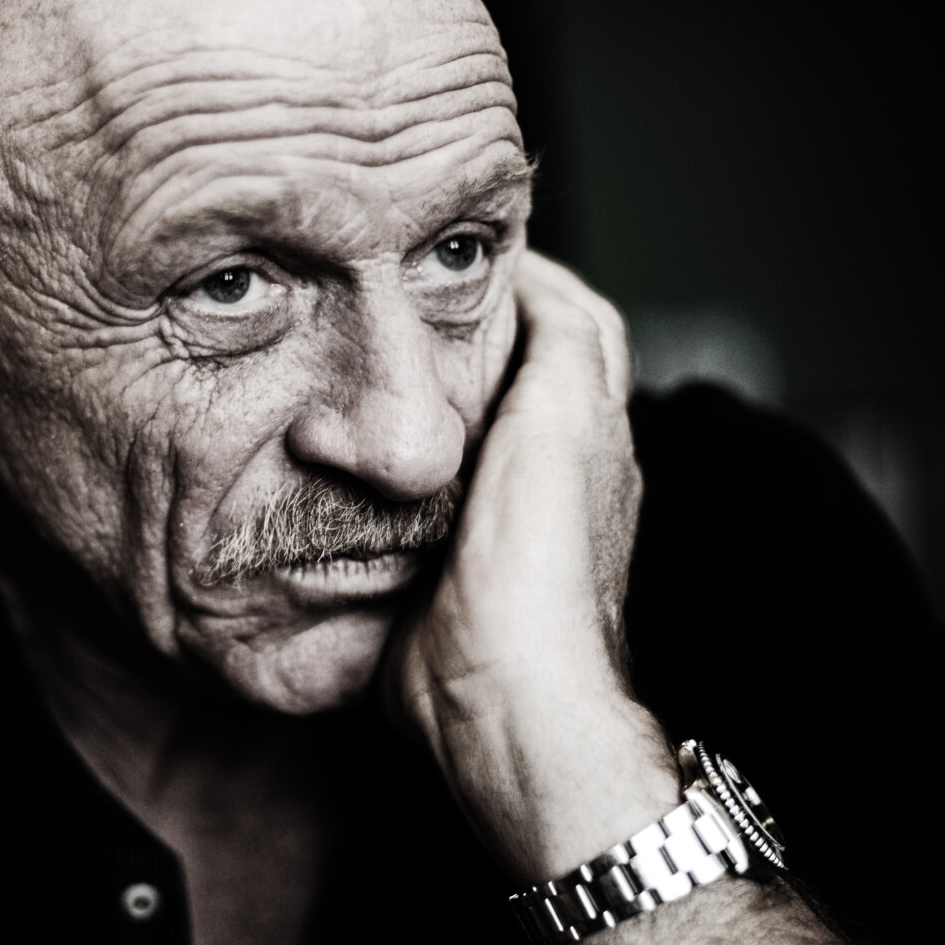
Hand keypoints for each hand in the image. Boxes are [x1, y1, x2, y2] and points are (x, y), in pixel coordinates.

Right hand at [388, 249, 673, 881]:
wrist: (500, 698)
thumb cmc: (535, 567)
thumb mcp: (563, 424)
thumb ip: (563, 342)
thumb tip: (534, 279)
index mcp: (590, 432)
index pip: (575, 324)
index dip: (528, 276)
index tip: (461, 246)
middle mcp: (554, 473)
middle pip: (522, 372)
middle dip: (469, 326)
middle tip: (400, 292)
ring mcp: (499, 521)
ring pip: (466, 430)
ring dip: (426, 391)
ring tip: (366, 353)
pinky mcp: (447, 565)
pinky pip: (420, 490)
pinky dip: (394, 457)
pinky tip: (353, 446)